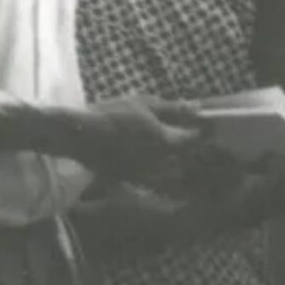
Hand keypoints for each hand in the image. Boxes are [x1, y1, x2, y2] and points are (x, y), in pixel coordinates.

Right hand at [72, 95, 205, 183]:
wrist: (76, 135)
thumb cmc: (112, 114)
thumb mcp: (144, 104)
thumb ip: (172, 109)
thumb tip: (197, 107)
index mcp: (165, 142)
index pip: (194, 140)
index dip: (203, 132)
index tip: (207, 125)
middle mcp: (158, 163)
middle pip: (185, 158)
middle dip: (193, 149)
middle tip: (196, 136)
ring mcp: (144, 174)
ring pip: (171, 171)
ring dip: (178, 162)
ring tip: (178, 149)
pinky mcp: (130, 180)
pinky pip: (154, 179)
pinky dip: (160, 171)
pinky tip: (155, 159)